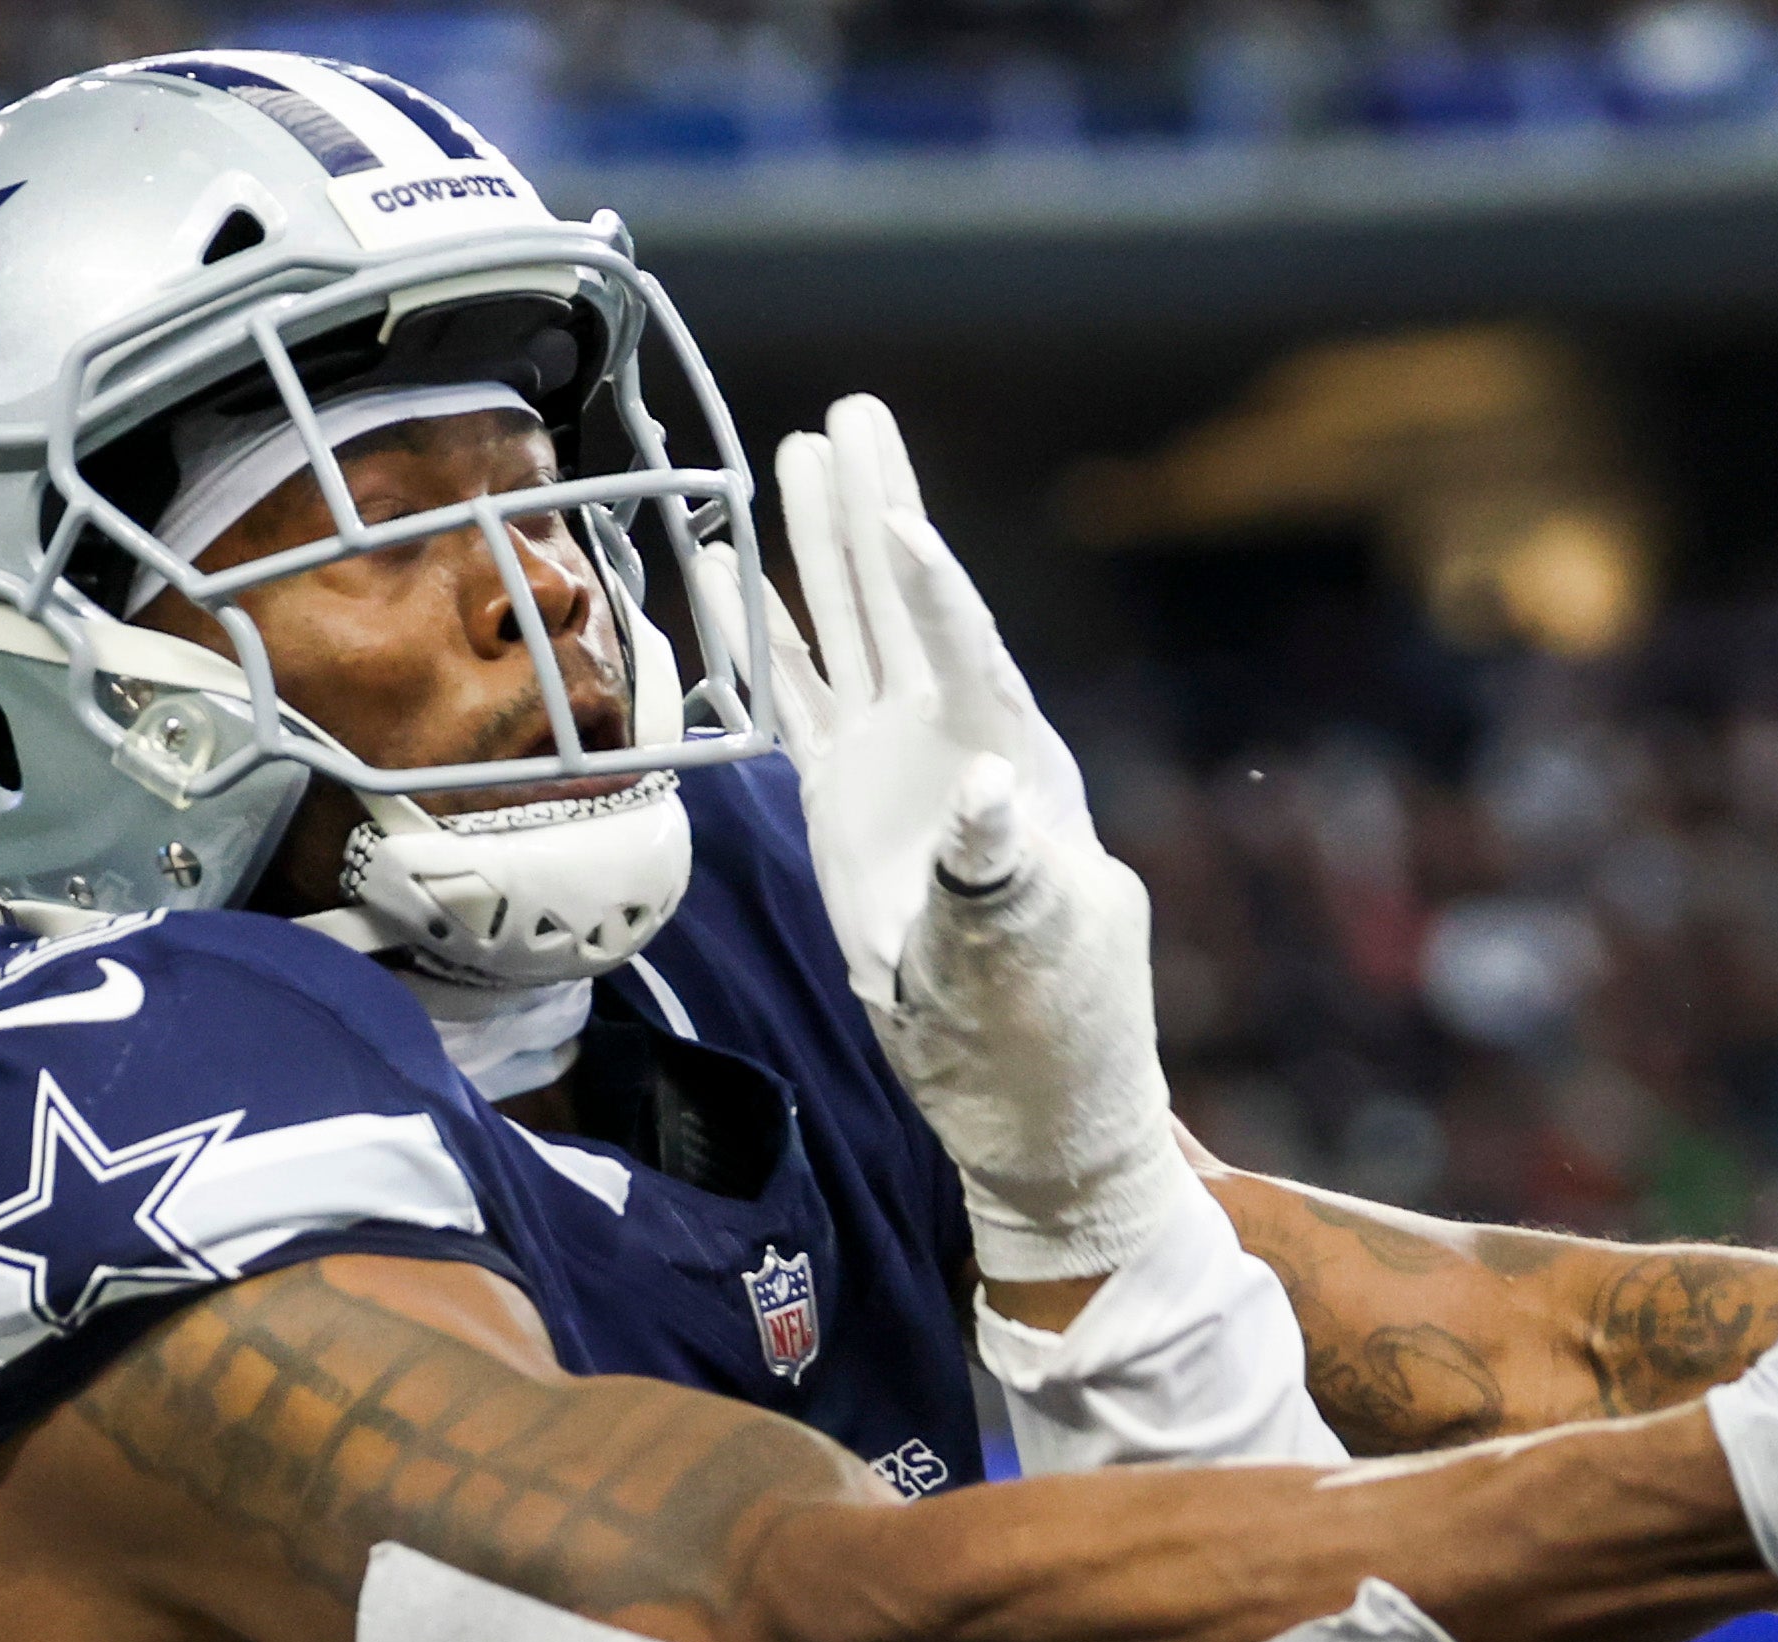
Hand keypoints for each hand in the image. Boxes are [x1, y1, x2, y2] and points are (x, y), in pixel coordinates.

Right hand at [762, 396, 1212, 1281]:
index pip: (966, 655)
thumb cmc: (1047, 1029)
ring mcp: (895, 764)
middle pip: (907, 605)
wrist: (1025, 1092)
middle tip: (853, 412)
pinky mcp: (846, 799)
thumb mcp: (1027, 958)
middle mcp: (955, 744)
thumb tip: (986, 797)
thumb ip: (1001, 877)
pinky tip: (730, 569)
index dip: (931, 588)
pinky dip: (766, 635)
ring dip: (823, 546)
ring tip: (799, 447)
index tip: (901, 514)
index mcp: (1014, 766)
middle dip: (877, 511)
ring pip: (851, 631)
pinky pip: (798, 698)